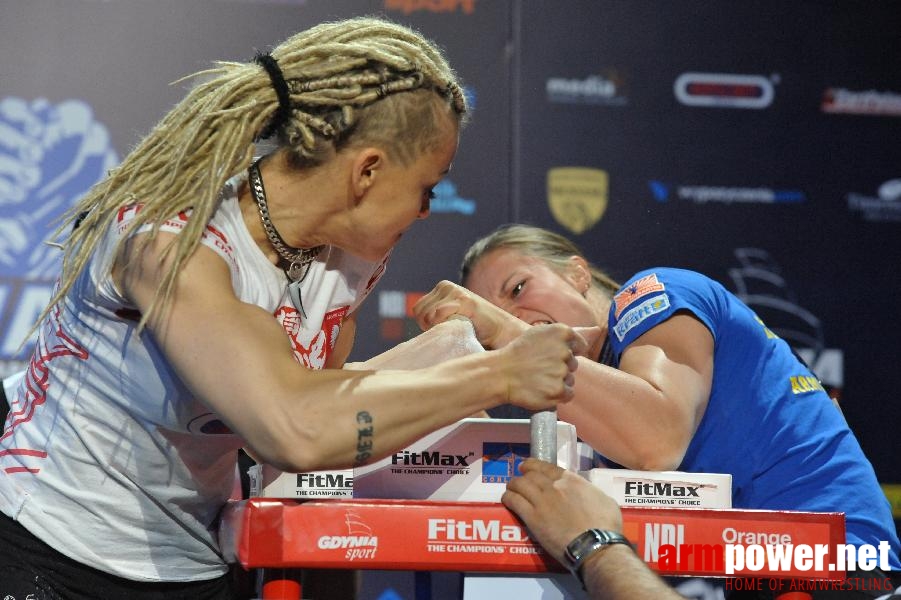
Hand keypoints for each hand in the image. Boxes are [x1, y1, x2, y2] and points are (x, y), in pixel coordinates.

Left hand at [413, 280, 526, 348]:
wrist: (500, 333)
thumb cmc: (474, 331)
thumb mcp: (449, 319)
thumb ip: (433, 318)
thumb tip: (415, 328)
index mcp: (442, 288)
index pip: (417, 309)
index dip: (426, 325)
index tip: (444, 329)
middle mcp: (446, 286)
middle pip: (419, 311)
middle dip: (430, 326)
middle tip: (451, 329)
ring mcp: (456, 291)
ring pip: (428, 314)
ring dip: (439, 326)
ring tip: (458, 326)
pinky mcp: (464, 300)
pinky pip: (438, 314)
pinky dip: (447, 323)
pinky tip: (463, 324)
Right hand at [494, 323, 587, 409]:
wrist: (500, 374)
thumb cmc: (519, 353)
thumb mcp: (541, 334)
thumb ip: (571, 334)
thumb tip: (597, 331)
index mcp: (561, 332)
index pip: (580, 345)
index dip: (565, 352)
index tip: (551, 356)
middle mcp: (564, 350)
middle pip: (573, 364)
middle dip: (559, 367)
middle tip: (539, 368)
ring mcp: (561, 371)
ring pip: (570, 379)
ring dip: (558, 381)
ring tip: (538, 379)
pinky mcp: (558, 390)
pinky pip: (568, 394)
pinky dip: (557, 395)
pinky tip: (541, 389)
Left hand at [502, 458, 622, 565]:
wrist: (596, 545)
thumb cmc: (606, 525)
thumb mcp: (603, 499)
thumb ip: (589, 491)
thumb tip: (585, 492)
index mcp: (571, 479)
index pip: (545, 466)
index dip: (533, 466)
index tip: (527, 467)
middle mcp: (553, 485)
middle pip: (530, 475)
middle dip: (523, 476)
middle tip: (519, 481)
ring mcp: (541, 500)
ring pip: (519, 485)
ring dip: (513, 485)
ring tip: (510, 489)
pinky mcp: (532, 517)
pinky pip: (514, 501)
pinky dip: (508, 498)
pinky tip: (506, 500)